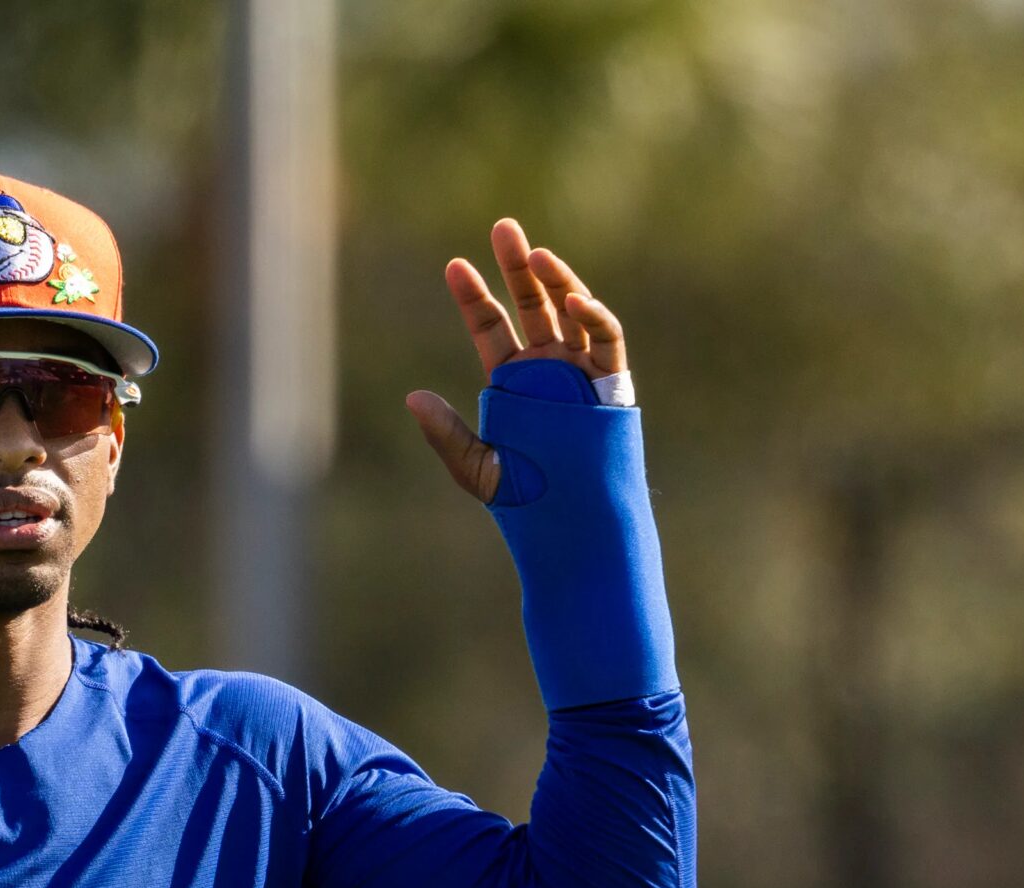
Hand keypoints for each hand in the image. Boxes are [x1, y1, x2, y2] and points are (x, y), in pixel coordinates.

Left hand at [407, 218, 629, 502]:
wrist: (577, 523)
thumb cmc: (529, 500)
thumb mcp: (478, 469)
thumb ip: (447, 435)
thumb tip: (411, 398)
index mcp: (513, 379)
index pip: (490, 326)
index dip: (473, 296)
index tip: (454, 267)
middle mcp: (547, 366)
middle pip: (532, 303)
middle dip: (518, 266)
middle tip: (503, 227)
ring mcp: (580, 369)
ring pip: (571, 309)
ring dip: (557, 278)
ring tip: (537, 253)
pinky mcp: (612, 381)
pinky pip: (607, 339)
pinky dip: (595, 316)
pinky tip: (574, 299)